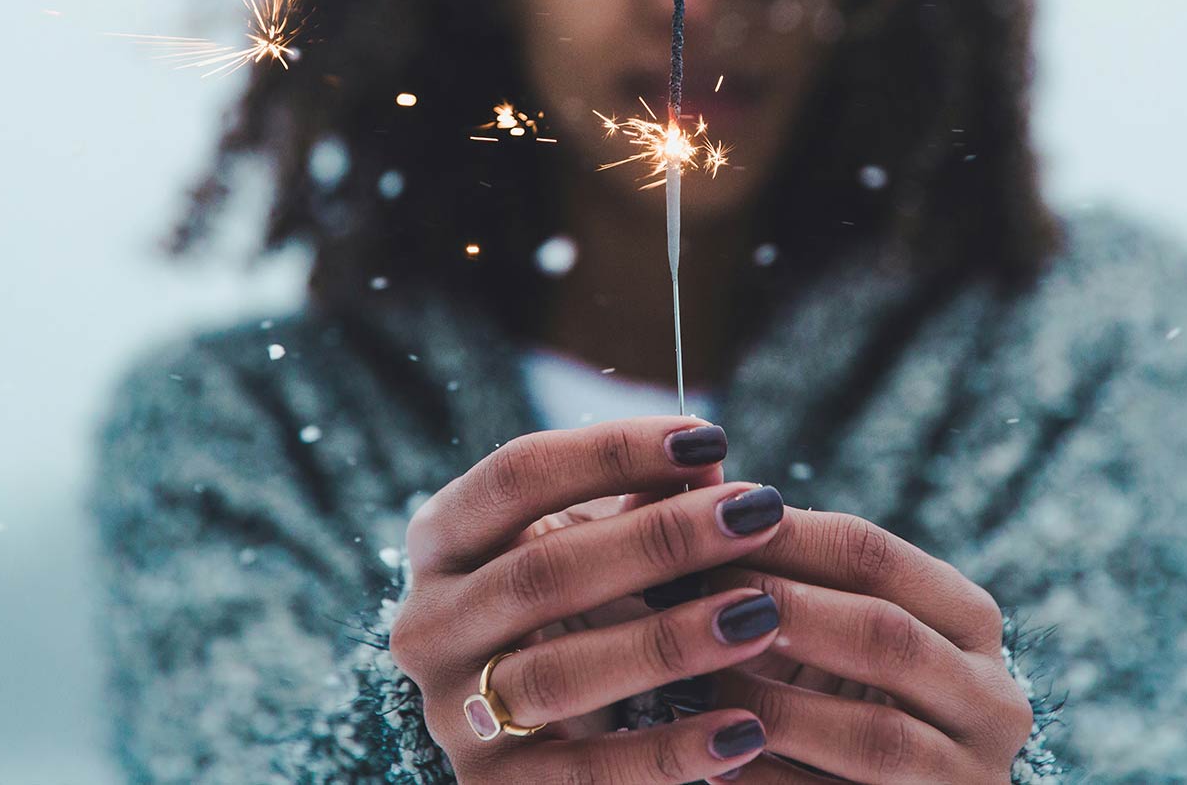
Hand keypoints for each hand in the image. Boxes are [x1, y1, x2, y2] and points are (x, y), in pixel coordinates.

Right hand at [389, 416, 790, 781]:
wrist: (530, 738)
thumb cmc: (576, 609)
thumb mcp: (589, 546)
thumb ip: (642, 503)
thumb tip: (709, 459)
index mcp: (442, 541)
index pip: (516, 475)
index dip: (611, 450)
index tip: (709, 435)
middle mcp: (428, 625)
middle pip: (541, 573)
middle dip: (660, 540)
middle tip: (755, 515)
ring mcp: (452, 714)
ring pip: (559, 675)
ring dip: (668, 642)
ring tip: (759, 614)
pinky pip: (587, 776)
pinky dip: (669, 753)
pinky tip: (744, 729)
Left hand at [700, 508, 1033, 782]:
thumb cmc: (842, 690)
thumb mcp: (833, 624)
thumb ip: (779, 560)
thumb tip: (696, 470)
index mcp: (968, 620)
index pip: (877, 555)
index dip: (786, 536)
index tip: (706, 524)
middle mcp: (990, 697)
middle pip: (886, 635)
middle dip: (784, 612)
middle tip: (694, 597)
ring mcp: (970, 775)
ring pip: (876, 737)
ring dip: (776, 705)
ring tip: (696, 684)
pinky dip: (772, 784)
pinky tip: (714, 762)